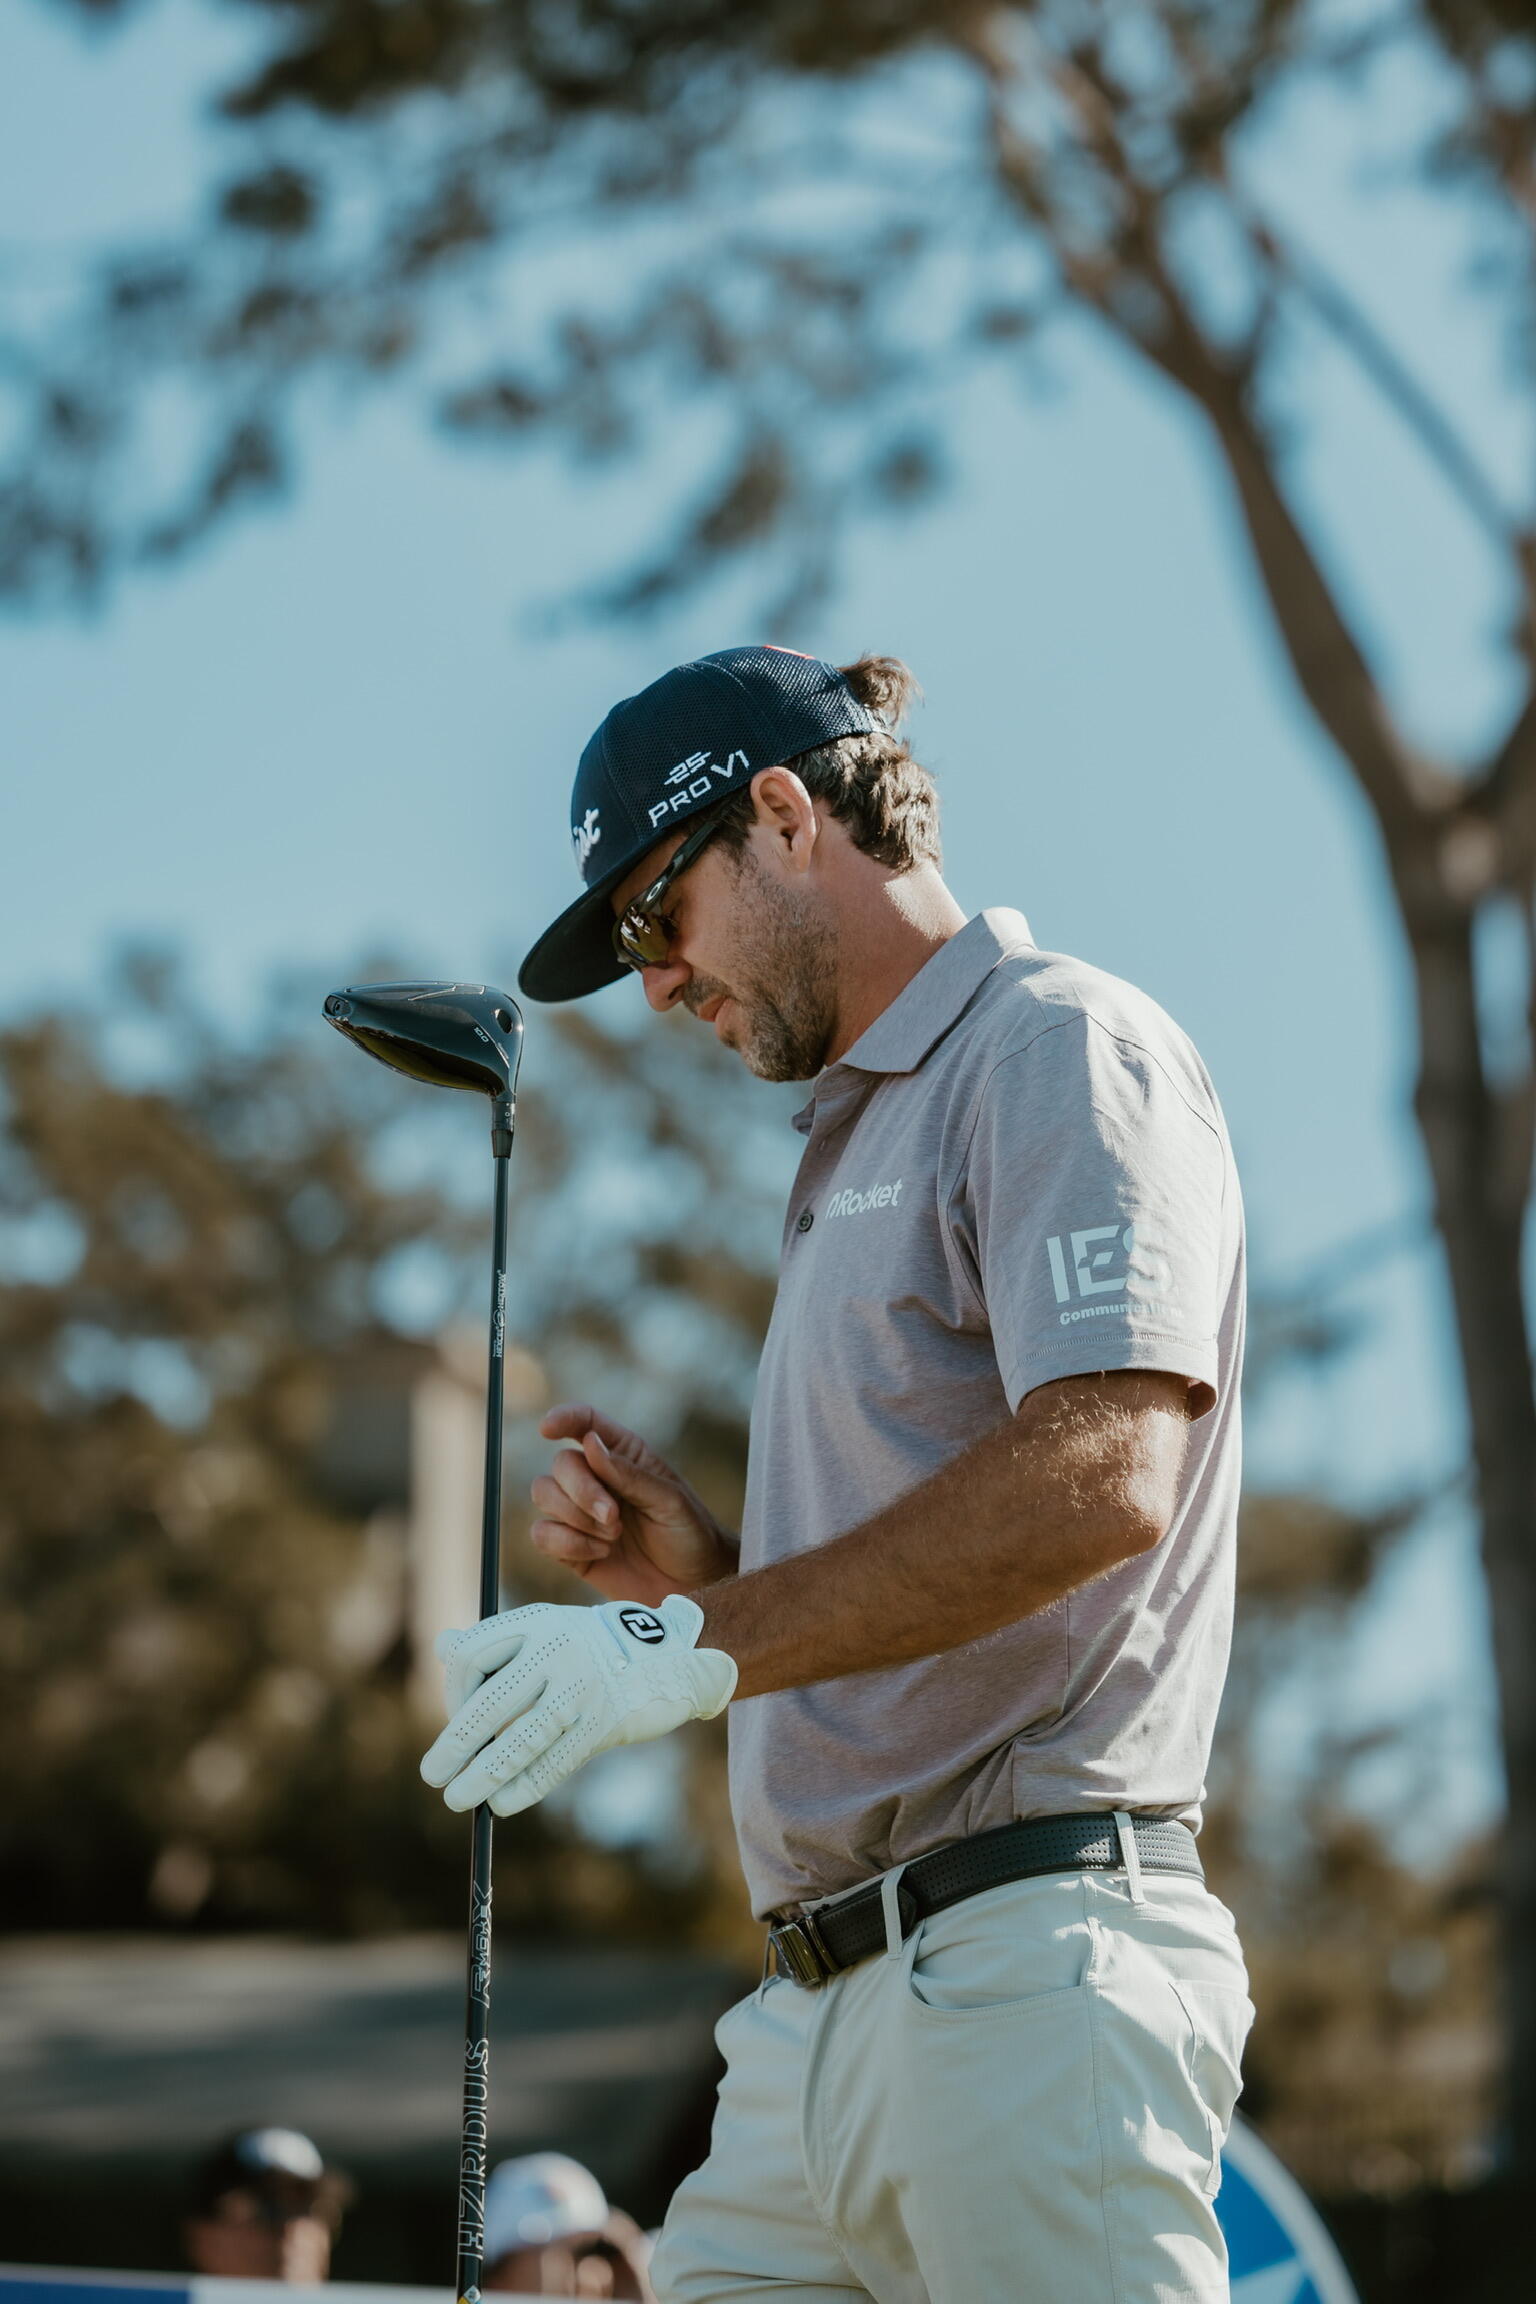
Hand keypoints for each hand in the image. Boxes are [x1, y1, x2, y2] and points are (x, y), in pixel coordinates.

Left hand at [420, 1594, 736, 1818]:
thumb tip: (443, 1645)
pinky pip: (554, 1760)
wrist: (674, 1656)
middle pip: (490, 1702)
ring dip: (482, 1775)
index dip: (454, 1692)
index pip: (472, 1654)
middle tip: (433, 1774)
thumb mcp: (549, 1628)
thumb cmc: (596, 1647)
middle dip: (456, 1744)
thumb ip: (498, 1640)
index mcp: (536, 1621)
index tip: (457, 1719)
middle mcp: (556, 1649)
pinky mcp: (604, 1720)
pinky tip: (503, 1803)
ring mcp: (582, 1685)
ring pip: (520, 1738)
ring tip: (459, 1798)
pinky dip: (524, 1786)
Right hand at [531, 1403, 732, 1603]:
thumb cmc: (690, 1535)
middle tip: (613, 1518)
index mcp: (625, 1455)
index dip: (564, 1418)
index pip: (586, 1423)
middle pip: (561, 1464)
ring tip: (613, 1537)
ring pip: (543, 1494)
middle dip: (582, 1491)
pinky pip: (541, 1533)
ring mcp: (580, 1512)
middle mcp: (597, 1478)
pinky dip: (567, 1543)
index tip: (547, 1429)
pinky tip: (600, 1553)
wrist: (693, 1587)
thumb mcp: (669, 1501)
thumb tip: (589, 1442)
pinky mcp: (569, 1546)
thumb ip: (628, 1474)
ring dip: (576, 1517)